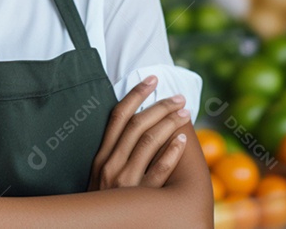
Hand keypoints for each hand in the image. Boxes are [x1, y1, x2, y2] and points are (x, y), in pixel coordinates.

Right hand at [89, 76, 191, 190]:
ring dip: (169, 123)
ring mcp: (126, 181)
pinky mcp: (141, 197)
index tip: (152, 80)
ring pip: (148, 142)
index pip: (118, 116)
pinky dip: (172, 152)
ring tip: (185, 113)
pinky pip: (159, 170)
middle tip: (178, 97)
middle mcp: (111, 165)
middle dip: (159, 107)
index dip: (136, 94)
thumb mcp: (100, 178)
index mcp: (101, 157)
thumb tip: (135, 129)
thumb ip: (113, 156)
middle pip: (136, 125)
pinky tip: (182, 140)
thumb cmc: (107, 204)